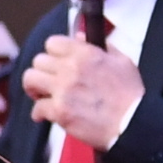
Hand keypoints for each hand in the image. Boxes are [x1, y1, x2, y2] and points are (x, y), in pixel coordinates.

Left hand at [20, 34, 143, 147]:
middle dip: (43, 71)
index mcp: (85, 54)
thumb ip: (101, 46)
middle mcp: (70, 69)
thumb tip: (80, 38)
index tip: (56, 62)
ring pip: (30, 79)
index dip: (53, 53)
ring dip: (34, 88)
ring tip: (42, 95)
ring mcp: (63, 90)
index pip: (53, 43)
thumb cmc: (130, 96)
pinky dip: (39, 113)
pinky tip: (45, 116)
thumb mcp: (122, 61)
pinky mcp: (60, 111)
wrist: (132, 124)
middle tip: (48, 81)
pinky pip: (37, 108)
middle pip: (38, 61)